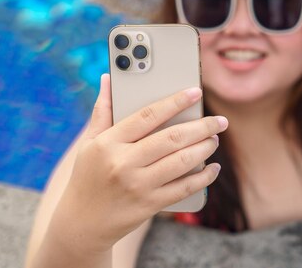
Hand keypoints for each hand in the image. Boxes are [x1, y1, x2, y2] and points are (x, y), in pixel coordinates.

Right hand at [47, 74, 226, 255]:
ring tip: (215, 139)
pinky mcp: (149, 205)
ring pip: (181, 161)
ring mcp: (138, 185)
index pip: (148, 115)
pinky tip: (213, 168)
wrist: (82, 223)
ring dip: (204, 148)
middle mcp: (124, 163)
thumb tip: (108, 78)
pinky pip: (183, 188)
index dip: (175, 102)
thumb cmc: (87, 175)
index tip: (195, 92)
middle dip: (201, 127)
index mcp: (109, 143)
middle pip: (171, 138)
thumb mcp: (89, 143)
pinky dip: (203, 177)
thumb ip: (102, 110)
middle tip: (219, 121)